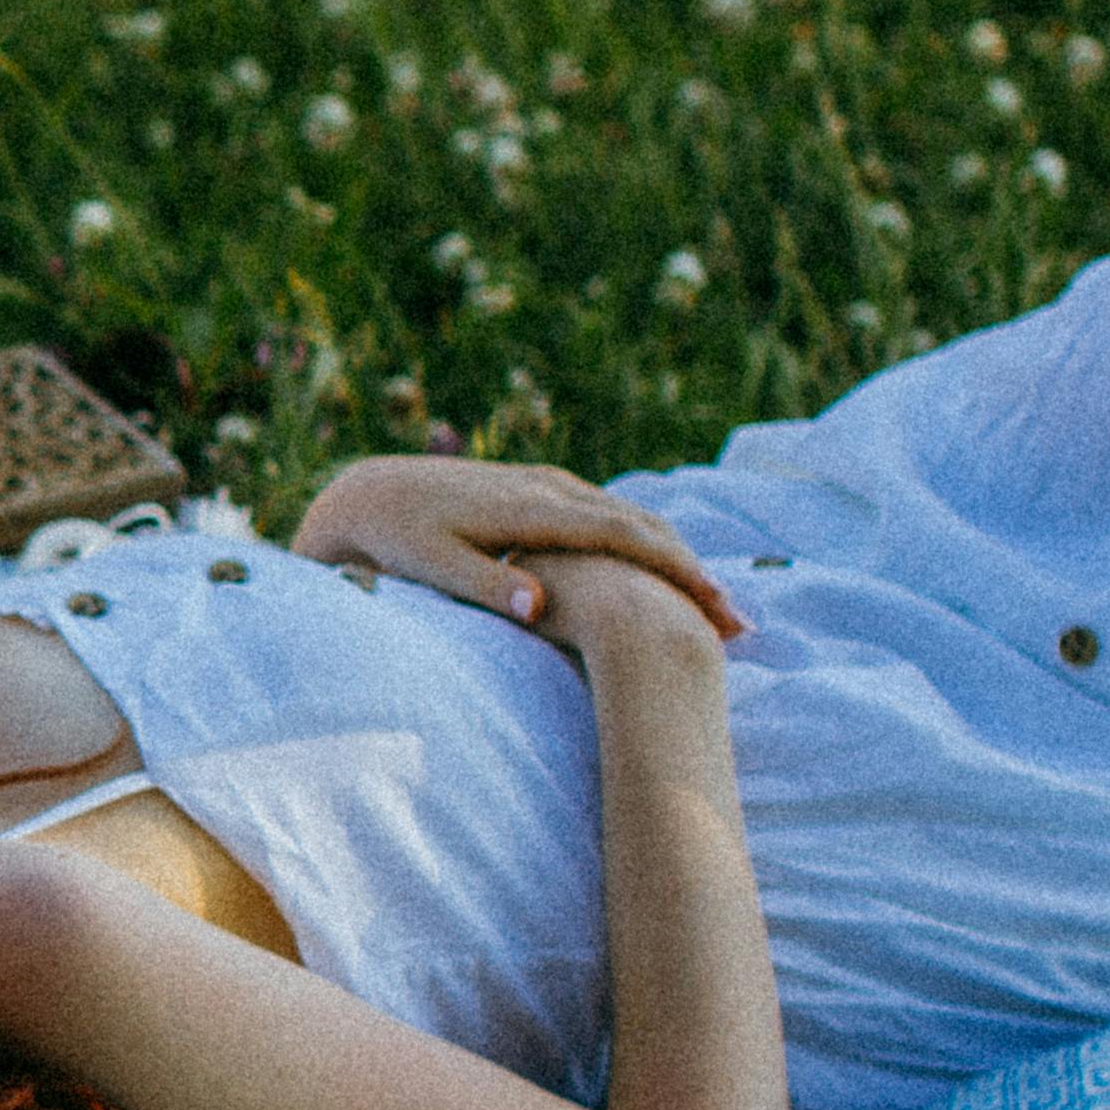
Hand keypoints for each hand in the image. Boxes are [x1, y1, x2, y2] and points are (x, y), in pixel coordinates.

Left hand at [290, 455, 747, 647]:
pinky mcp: (545, 491)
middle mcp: (551, 489)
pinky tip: (669, 582)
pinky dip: (650, 547)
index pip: (624, 537)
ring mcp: (551, 486)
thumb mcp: (432, 567)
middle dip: (695, 572)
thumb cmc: (397, 541)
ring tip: (718, 611)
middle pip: (644, 526)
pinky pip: (613, 517)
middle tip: (738, 624)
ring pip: (635, 519)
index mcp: (533, 509)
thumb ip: (485, 585)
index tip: (715, 609)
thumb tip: (540, 605)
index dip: (675, 572)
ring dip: (680, 561)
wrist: (372, 493)